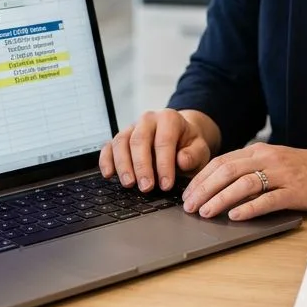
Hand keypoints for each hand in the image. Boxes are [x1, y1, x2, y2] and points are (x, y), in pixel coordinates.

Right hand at [99, 109, 214, 191]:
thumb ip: (194, 154)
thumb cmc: (189, 146)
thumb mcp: (200, 149)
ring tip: (129, 184)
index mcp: (169, 118)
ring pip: (121, 142)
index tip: (166, 185)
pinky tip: (108, 174)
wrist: (181, 137)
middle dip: (142, 166)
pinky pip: (108, 146)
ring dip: (123, 165)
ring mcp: (132, 127)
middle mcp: (148, 119)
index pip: (164, 141)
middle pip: (139, 140)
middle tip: (146, 188)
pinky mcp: (121, 137)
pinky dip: (106, 160)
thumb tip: (182, 161)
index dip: (164, 164)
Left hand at [181, 143, 306, 220]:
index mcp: (260, 151)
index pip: (222, 162)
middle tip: (189, 206)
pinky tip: (236, 216)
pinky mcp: (296, 191)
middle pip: (227, 171)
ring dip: (220, 199)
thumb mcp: (276, 162)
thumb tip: (220, 185)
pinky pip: (269, 199)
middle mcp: (268, 159)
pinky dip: (250, 208)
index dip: (201, 178)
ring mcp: (282, 174)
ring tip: (205, 213)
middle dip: (204, 189)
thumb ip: (252, 169)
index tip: (187, 193)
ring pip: (243, 184)